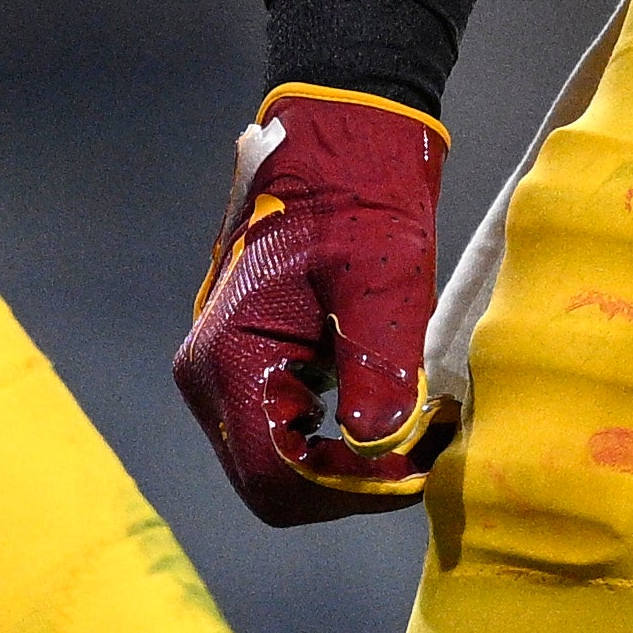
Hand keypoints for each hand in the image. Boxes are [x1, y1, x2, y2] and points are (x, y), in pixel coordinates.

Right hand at [173, 87, 452, 525]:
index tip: (415, 471)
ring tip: (416, 434)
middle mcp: (208, 376)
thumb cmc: (360, 199)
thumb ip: (379, 370)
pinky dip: (334, 442)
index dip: (347, 490)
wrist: (336, 142)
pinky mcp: (243, 367)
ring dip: (345, 467)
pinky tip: (388, 413)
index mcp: (228, 357)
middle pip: (271, 483)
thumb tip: (383, 452)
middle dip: (349, 485)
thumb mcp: (383, 282)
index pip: (275, 475)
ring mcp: (220, 374)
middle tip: (424, 457)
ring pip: (277, 465)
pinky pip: (282, 432)